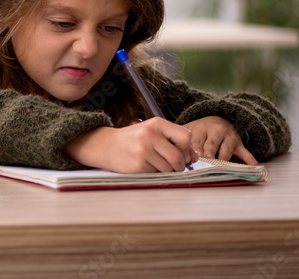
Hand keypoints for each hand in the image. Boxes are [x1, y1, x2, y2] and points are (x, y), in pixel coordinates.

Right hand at [63, 118, 198, 172]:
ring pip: (169, 168)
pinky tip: (144, 166)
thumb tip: (194, 157)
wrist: (105, 145)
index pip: (185, 136)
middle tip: (169, 163)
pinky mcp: (138, 165)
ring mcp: (143, 150)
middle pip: (178, 156)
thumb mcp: (152, 133)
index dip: (185, 147)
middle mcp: (150, 135)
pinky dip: (153, 173)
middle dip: (178, 164)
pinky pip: (157, 175)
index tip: (178, 150)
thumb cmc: (133, 140)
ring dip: (165, 170)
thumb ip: (174, 142)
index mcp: (156, 123)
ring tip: (153, 163)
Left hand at [183, 116, 256, 164]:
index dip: (193, 149)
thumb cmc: (199, 130)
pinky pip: (245, 152)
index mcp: (200, 128)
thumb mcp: (189, 129)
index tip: (190, 157)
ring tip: (220, 165)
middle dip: (208, 153)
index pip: (196, 140)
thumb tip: (165, 150)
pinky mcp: (239, 143)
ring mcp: (228, 137)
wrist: (218, 119)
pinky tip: (253, 166)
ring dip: (223, 157)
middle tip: (205, 160)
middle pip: (211, 144)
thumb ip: (177, 138)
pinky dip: (249, 159)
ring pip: (226, 149)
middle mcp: (215, 131)